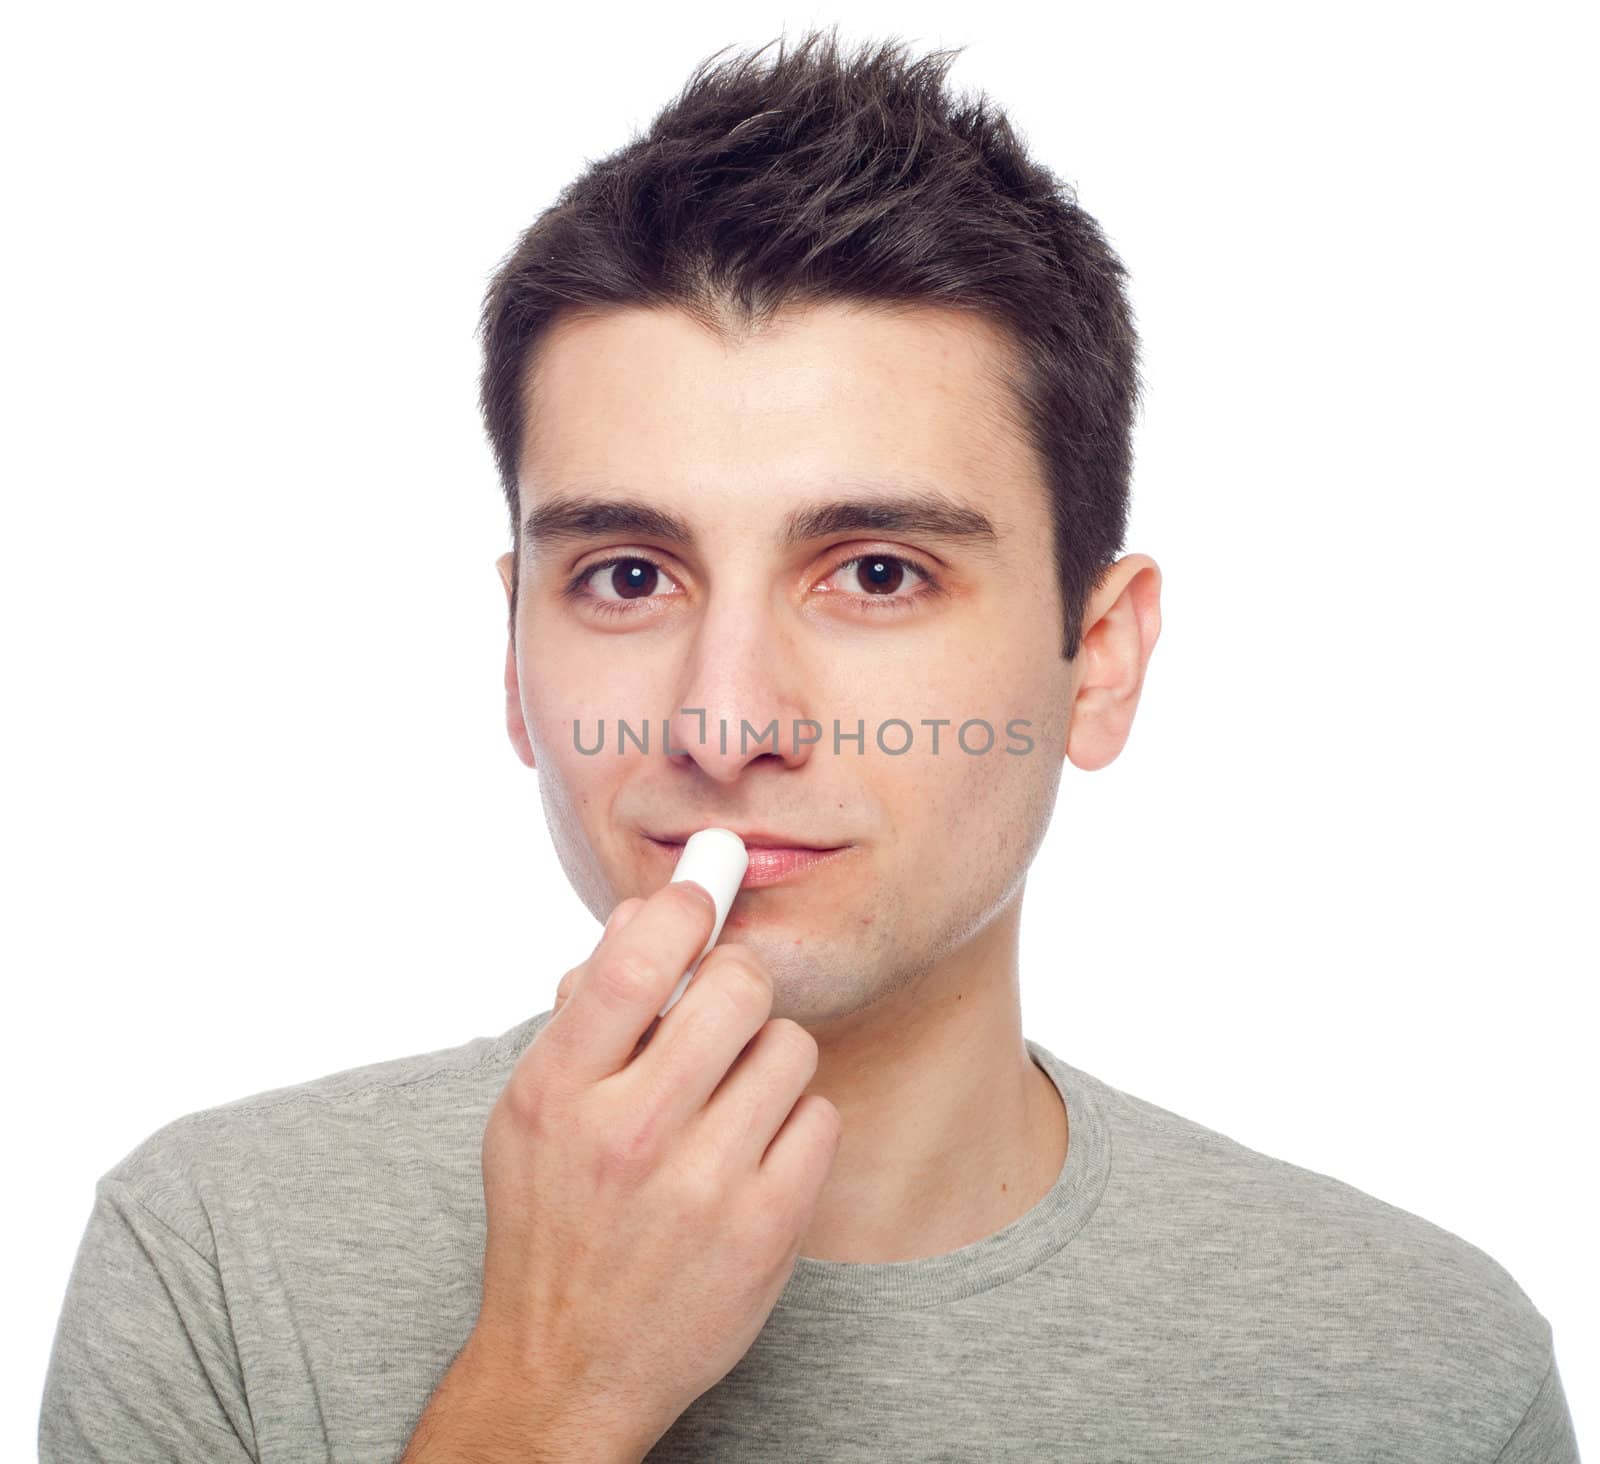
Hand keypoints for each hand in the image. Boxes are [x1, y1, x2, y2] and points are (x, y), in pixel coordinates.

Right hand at [473, 880, 841, 1455]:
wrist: (569, 1365)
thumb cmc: (552, 1221)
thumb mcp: (534, 1109)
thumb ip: (589, 1008)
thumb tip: (651, 912)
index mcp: (559, 1091)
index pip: (637, 957)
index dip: (686, 905)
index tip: (704, 894)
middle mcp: (630, 1133)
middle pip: (738, 986)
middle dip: (738, 981)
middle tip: (724, 1007)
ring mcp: (704, 1186)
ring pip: (790, 1046)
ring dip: (769, 1057)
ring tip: (733, 1095)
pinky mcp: (767, 1229)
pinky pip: (821, 1117)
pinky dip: (796, 1124)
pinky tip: (757, 1150)